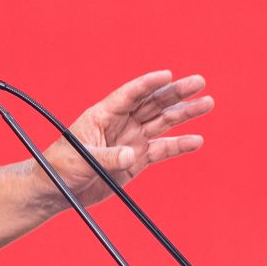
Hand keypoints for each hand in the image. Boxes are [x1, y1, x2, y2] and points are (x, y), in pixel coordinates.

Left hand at [41, 70, 212, 205]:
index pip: (130, 94)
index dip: (148, 84)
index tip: (167, 75)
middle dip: (176, 93)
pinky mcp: (137, 160)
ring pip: (163, 122)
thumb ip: (107, 157)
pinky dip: (179, 145)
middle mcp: (121, 123)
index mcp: (103, 114)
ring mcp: (131, 140)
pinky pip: (162, 149)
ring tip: (207, 103)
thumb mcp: (81, 159)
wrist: (59, 190)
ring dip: (184, 113)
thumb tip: (130, 154)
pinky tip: (196, 140)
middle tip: (198, 82)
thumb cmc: (60, 167)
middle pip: (153, 103)